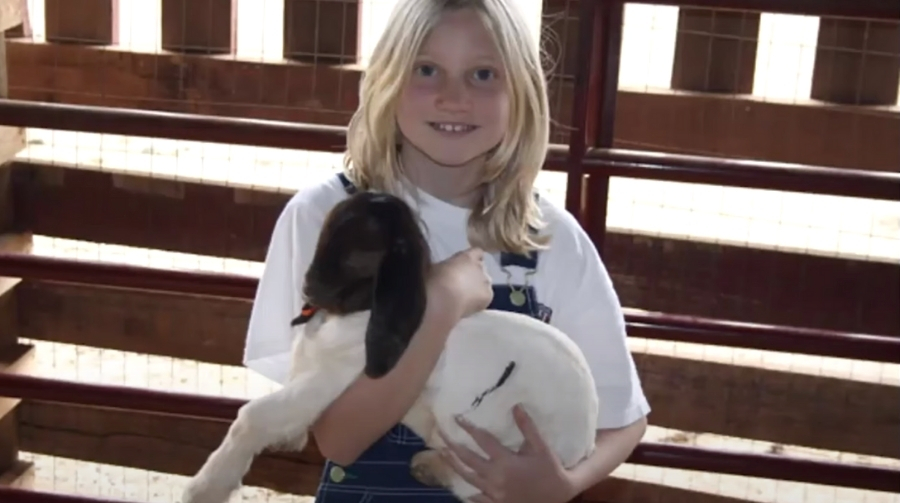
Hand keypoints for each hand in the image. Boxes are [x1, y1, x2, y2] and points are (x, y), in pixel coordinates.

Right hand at [428, 247, 492, 319]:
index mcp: (467, 257)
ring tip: (465, 297)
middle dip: (473, 274)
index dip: (472, 259)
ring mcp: (485, 282)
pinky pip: (486, 296)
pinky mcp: (488, 296)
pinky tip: (469, 305)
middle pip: (481, 269)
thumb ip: (445, 267)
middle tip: (461, 284)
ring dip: (477, 287)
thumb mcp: (437, 268)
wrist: (443, 298)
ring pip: (485, 283)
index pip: (477, 252)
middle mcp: (480, 267)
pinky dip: (479, 300)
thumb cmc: (435, 280)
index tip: (466, 265)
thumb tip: (445, 270)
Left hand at [439, 405, 576, 502]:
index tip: (456, 418)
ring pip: (467, 477)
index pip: (482, 441)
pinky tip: (458, 483)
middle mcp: (495, 477)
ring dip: (453, 464)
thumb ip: (527, 427)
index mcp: (505, 462)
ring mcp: (493, 493)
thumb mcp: (541, 448)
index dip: (468, 428)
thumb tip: (516, 405)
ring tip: (442, 453)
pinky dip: (466, 490)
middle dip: (452, 445)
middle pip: (467, 459)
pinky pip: (476, 497)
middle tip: (440, 432)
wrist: (558, 496)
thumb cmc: (550, 470)